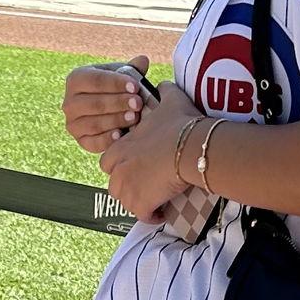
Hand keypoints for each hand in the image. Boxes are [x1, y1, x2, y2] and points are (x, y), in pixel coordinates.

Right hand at [63, 55, 149, 154]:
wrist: (109, 111)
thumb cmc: (115, 89)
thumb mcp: (121, 76)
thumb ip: (132, 70)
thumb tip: (143, 60)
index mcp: (76, 79)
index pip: (95, 80)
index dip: (116, 83)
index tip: (135, 86)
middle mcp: (69, 102)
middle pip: (94, 103)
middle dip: (118, 103)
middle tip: (138, 103)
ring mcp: (73, 123)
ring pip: (94, 123)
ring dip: (116, 120)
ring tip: (134, 117)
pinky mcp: (80, 140)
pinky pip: (93, 142)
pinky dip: (107, 139)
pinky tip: (121, 135)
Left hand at [99, 79, 198, 221]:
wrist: (191, 147)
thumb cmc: (181, 124)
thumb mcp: (171, 100)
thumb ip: (163, 92)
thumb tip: (164, 85)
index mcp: (120, 147)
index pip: (107, 162)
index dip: (121, 166)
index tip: (138, 168)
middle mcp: (118, 169)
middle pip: (114, 185)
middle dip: (128, 187)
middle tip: (146, 186)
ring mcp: (127, 188)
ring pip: (126, 201)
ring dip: (138, 202)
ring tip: (155, 200)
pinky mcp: (140, 203)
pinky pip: (142, 215)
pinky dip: (151, 215)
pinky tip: (161, 213)